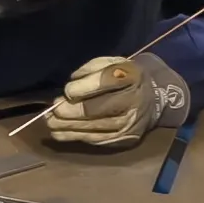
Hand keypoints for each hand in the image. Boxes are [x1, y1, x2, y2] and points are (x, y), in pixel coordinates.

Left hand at [45, 53, 189, 146]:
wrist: (153, 99)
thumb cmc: (125, 77)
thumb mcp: (112, 62)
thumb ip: (91, 69)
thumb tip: (71, 84)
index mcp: (131, 76)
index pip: (104, 82)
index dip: (82, 88)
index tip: (67, 91)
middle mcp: (132, 102)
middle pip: (95, 109)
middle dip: (69, 111)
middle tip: (53, 110)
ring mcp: (128, 124)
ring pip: (92, 127)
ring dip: (66, 126)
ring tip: (50, 122)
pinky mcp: (123, 139)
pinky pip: (94, 140)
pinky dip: (74, 136)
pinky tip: (59, 133)